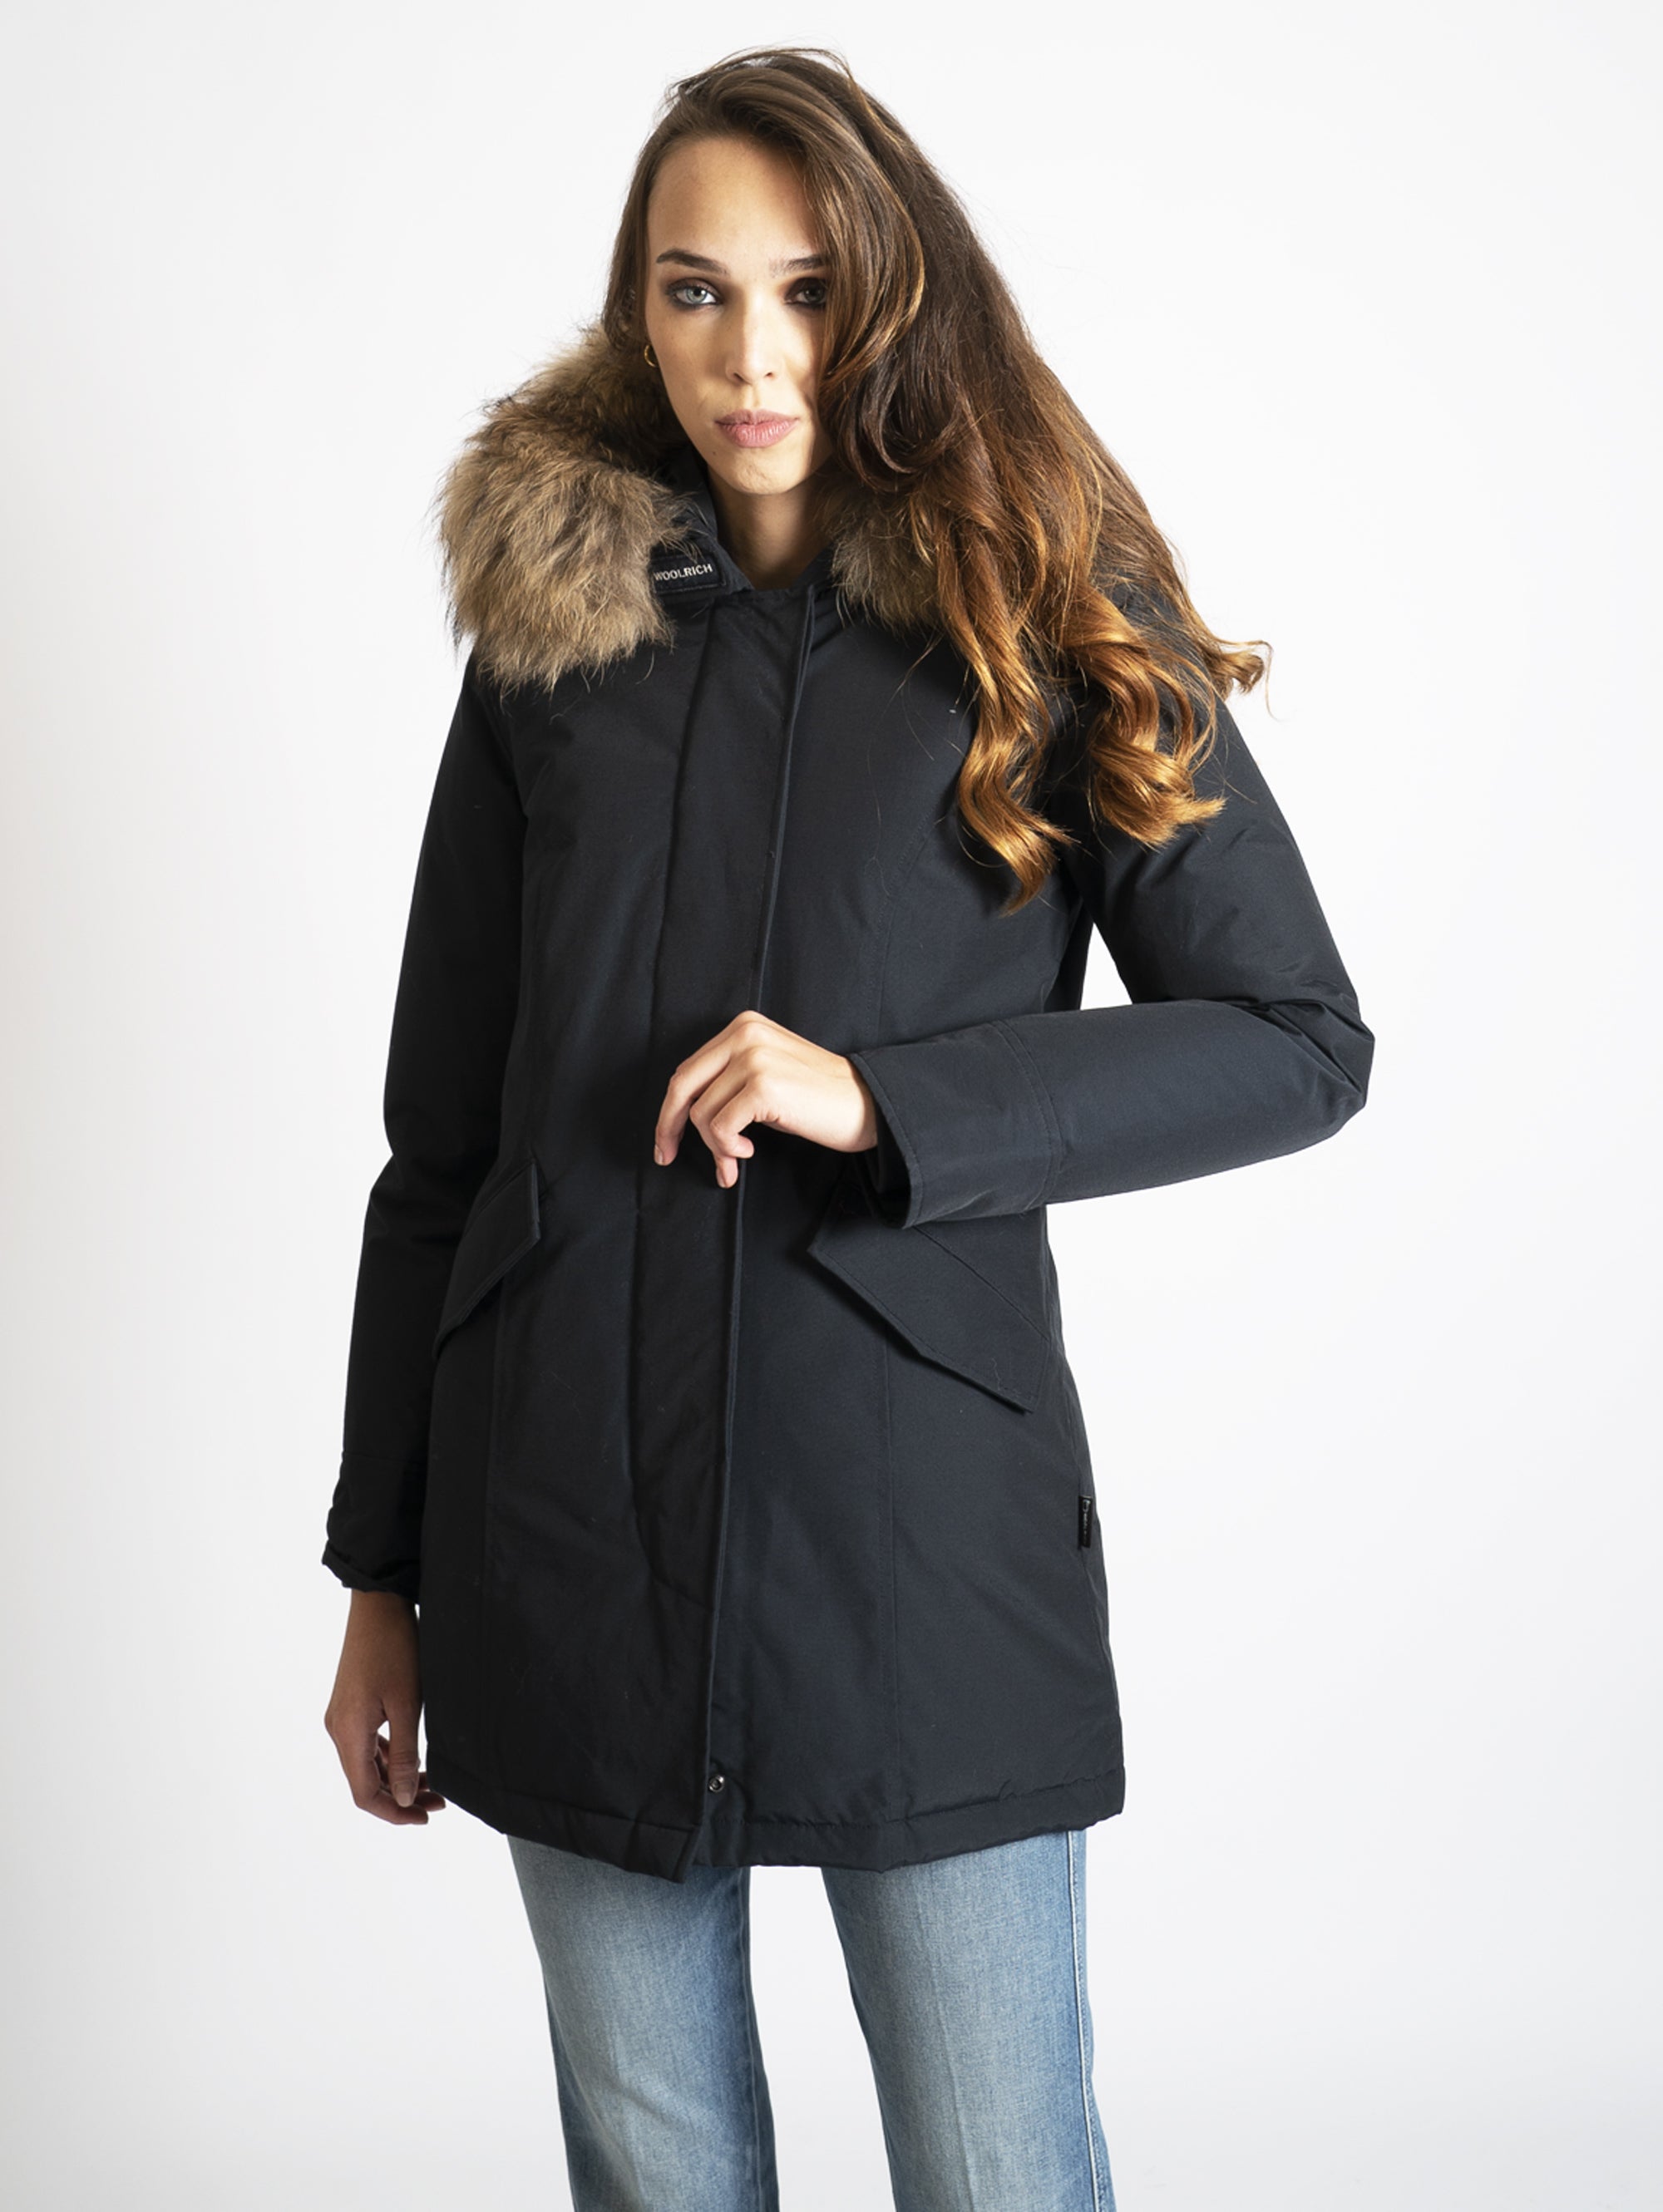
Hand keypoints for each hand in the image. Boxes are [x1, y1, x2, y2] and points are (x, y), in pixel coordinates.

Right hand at [324, 1590, 447, 1824]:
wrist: (379, 1604)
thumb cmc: (396, 1649)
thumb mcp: (407, 1704)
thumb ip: (403, 1755)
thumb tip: (401, 1798)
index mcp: (348, 1732)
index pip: (364, 1793)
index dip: (394, 1812)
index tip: (425, 1817)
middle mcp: (338, 1729)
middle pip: (365, 1781)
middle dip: (400, 1797)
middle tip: (438, 1802)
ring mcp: (342, 1717)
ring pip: (367, 1764)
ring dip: (397, 1778)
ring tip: (432, 1785)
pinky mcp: (351, 1705)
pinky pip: (367, 1744)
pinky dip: (389, 1758)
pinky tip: (413, 1760)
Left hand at [653, 1009, 879, 1190]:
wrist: (869, 1105)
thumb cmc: (819, 1098)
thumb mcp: (768, 1073)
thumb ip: (728, 1080)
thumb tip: (683, 1117)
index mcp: (744, 1026)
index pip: (688, 1069)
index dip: (670, 1109)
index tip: (667, 1139)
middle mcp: (745, 1034)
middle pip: (682, 1086)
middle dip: (669, 1127)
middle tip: (666, 1157)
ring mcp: (754, 1058)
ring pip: (701, 1113)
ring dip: (714, 1148)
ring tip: (736, 1161)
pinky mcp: (763, 1086)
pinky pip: (720, 1127)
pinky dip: (728, 1148)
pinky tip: (749, 1152)